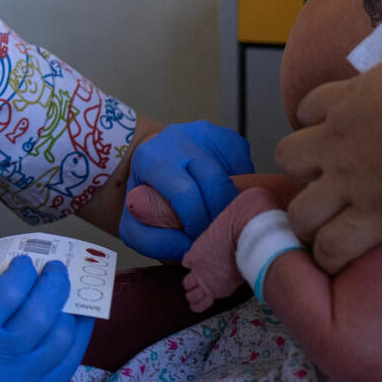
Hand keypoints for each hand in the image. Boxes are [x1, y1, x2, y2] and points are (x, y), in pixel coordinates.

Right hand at [0, 256, 92, 381]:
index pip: (7, 295)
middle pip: (39, 316)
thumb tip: (2, 264)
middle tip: (55, 267)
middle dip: (53, 283)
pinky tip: (77, 314)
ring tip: (62, 289)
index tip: (24, 260)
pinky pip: (70, 360)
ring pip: (61, 339)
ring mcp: (21, 381)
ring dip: (68, 307)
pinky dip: (80, 333)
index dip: (22, 271)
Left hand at [118, 121, 252, 260]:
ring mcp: (204, 133)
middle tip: (217, 232)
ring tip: (222, 217)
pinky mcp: (226, 137)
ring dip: (234, 203)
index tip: (199, 237)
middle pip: (215, 182)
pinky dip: (242, 188)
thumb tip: (189, 247)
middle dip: (221, 214)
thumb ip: (156, 242)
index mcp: (150, 158)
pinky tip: (226, 197)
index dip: (197, 222)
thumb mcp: (136, 226)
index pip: (185, 194)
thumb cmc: (144, 200)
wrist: (148, 166)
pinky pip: (246, 167)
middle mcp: (176, 138)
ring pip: (237, 175)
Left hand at [275, 16, 381, 272]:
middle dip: (301, 169)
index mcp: (347, 100)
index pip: (307, 108)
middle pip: (287, 157)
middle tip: (326, 176)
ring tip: (325, 223)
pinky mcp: (374, 219)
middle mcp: (337, 143)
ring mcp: (350, 183)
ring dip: (309, 218)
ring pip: (301, 210)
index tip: (333, 128)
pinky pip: (333, 247)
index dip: (316, 119)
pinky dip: (330, 255)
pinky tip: (337, 256)